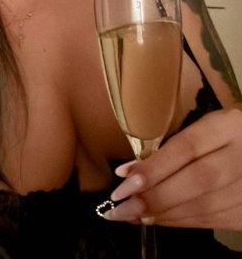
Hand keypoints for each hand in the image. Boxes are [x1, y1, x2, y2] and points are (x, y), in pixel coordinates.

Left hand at [102, 107, 241, 230]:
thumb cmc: (222, 137)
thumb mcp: (202, 129)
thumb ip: (172, 147)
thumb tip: (129, 172)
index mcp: (226, 126)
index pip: (186, 148)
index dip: (154, 167)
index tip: (123, 180)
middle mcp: (241, 156)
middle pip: (196, 181)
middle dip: (154, 197)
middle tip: (120, 207)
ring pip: (202, 206)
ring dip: (161, 214)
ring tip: (129, 215)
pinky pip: (209, 220)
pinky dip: (178, 221)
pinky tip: (154, 218)